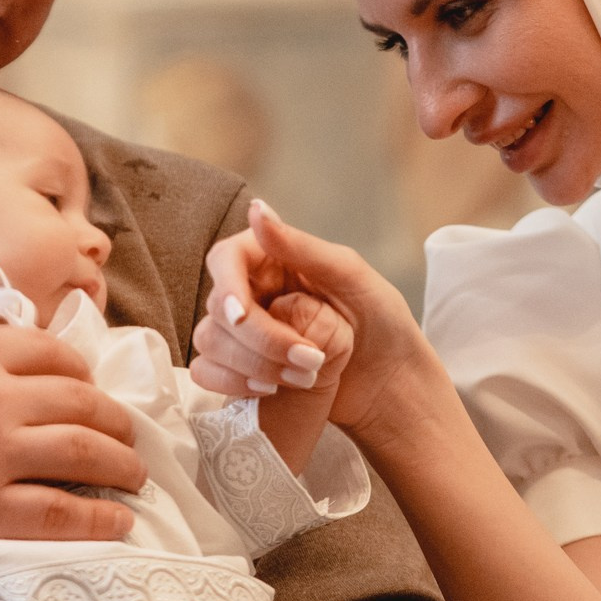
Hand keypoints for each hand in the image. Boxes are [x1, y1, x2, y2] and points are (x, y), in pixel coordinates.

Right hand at [0, 308, 147, 556]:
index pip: (53, 356)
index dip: (82, 374)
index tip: (90, 390)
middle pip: (82, 403)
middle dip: (116, 420)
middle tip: (127, 435)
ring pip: (84, 453)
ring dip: (122, 463)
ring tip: (135, 474)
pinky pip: (60, 514)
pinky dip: (99, 518)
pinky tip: (119, 522)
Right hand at [194, 201, 427, 433]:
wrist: (392, 382)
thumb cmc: (381, 322)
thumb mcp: (350, 276)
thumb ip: (300, 246)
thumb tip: (256, 209)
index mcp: (272, 260)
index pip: (225, 260)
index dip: (226, 286)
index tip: (241, 316)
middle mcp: (251, 293)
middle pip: (218, 307)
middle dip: (260, 337)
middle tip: (310, 358)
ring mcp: (242, 334)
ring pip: (209, 341)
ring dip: (251, 364)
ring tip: (304, 377)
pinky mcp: (241, 372)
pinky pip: (208, 374)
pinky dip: (233, 383)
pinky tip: (271, 391)